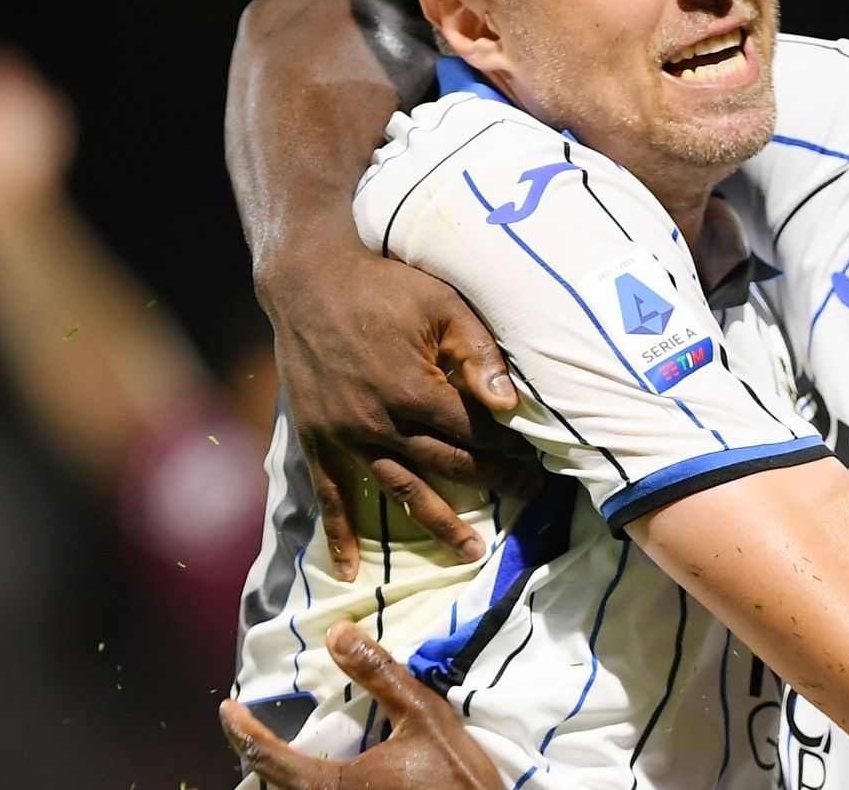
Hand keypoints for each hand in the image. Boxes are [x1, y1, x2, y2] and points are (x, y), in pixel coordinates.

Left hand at [221, 621, 499, 789]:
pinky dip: (303, 788)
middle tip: (247, 730)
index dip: (240, 731)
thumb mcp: (424, 716)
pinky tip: (319, 777)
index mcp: (332, 785)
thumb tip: (337, 634)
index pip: (266, 757)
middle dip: (256, 758)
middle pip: (272, 787)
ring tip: (275, 754)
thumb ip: (379, 674)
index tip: (226, 707)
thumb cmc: (456, 778)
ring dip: (280, 778)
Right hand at [259, 241, 541, 577]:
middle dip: (493, 481)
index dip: (510, 447)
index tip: (539, 460)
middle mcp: (379, 422)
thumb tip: (509, 405)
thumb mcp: (441, 305)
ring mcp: (345, 436)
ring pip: (400, 490)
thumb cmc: (384, 286)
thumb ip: (477, 354)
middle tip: (529, 495)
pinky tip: (351, 570)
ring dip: (437, 523)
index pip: (475, 433)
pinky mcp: (317, 439)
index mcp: (414, 390)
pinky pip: (330, 496)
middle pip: (447, 464)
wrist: (309, 278)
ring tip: (469, 552)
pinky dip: (340, 535)